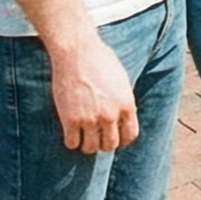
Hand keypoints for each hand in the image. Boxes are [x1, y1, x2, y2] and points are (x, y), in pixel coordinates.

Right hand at [49, 32, 138, 152]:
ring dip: (87, 145)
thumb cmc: (100, 61)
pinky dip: (71, 141)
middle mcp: (111, 115)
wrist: (77, 52)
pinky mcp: (70, 119)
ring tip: (83, 136)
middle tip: (96, 137)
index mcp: (127, 105)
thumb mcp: (121, 80)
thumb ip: (123, 100)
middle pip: (110, 145)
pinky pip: (72, 143)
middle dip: (103, 143)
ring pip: (90, 148)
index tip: (113, 136)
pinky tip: (70, 132)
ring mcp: (90, 119)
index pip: (129, 136)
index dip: (121, 139)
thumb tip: (123, 116)